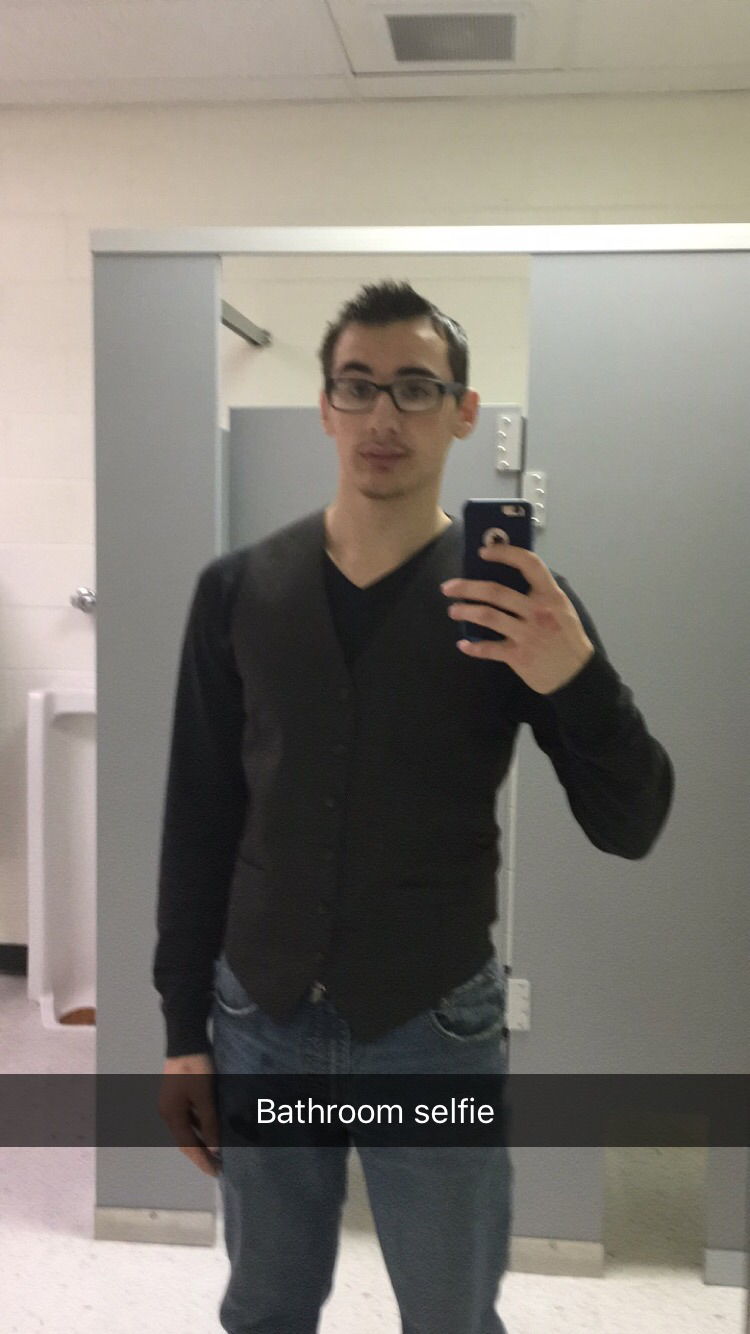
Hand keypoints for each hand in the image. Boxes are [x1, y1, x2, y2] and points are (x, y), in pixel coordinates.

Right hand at [157, 1052, 221, 1177]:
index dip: (202, 1161)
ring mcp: (170, 1103)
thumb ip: (209, 1124)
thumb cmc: (195, 1069)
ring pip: (186, 1130)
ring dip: (199, 1142)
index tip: (215, 1173)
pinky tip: (209, 1131)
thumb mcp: (204, 1096)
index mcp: (171, 1115)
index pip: (188, 1146)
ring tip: (215, 1153)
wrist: (186, 1040)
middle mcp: (167, 1112)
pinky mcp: (176, 1095)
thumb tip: (213, 1150)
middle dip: (200, 1155)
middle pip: (184, 1140)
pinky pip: (187, 1119)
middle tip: (217, 1167)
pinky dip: (198, 1128)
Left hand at [441, 543, 594, 694]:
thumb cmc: (567, 638)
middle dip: (467, 587)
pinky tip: (464, 645)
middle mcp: (538, 611)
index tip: (483, 552)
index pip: (528, 564)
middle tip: (448, 587)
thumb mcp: (562, 609)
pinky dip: (474, 647)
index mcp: (550, 595)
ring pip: (488, 617)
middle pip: (496, 592)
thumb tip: (508, 578)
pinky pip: (489, 648)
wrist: (577, 675)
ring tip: (453, 611)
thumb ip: (540, 593)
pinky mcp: (519, 656)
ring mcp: (528, 634)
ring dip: (466, 612)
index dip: (504, 554)